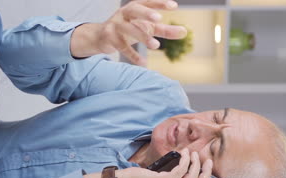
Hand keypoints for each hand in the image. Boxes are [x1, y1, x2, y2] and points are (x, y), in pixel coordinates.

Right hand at [70, 0, 187, 64]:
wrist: (101, 37)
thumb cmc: (128, 29)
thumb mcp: (147, 28)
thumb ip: (165, 30)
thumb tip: (184, 32)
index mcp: (134, 7)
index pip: (148, 2)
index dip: (159, 3)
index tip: (174, 6)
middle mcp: (123, 13)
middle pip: (135, 10)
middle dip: (146, 14)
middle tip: (158, 20)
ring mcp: (115, 25)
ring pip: (129, 29)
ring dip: (142, 37)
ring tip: (156, 46)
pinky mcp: (109, 38)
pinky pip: (122, 47)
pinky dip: (133, 55)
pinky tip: (143, 63)